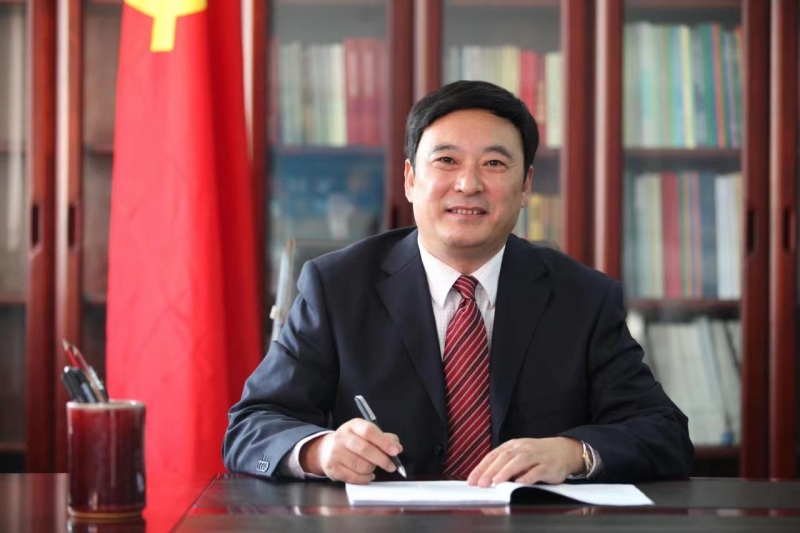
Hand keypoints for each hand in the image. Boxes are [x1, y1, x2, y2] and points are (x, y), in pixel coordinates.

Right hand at [300, 418, 402, 483]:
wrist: (326, 449)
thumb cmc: (352, 442)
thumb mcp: (366, 434)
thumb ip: (384, 438)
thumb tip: (397, 447)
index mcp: (353, 425)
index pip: (369, 431)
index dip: (384, 442)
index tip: (396, 451)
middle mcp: (342, 436)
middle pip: (366, 449)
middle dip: (382, 460)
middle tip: (391, 466)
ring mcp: (335, 452)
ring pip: (361, 465)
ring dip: (372, 469)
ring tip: (372, 467)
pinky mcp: (332, 467)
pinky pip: (354, 477)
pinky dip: (364, 478)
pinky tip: (366, 475)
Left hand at [466, 437, 583, 486]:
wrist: (564, 451)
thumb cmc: (536, 455)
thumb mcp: (518, 455)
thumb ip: (503, 464)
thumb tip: (485, 477)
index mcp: (512, 446)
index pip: (493, 456)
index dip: (481, 468)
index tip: (472, 480)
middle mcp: (522, 448)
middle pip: (504, 458)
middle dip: (490, 471)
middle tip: (481, 483)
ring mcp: (536, 456)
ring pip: (519, 462)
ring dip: (506, 471)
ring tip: (496, 481)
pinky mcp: (548, 465)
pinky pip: (537, 471)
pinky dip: (527, 476)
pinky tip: (519, 483)